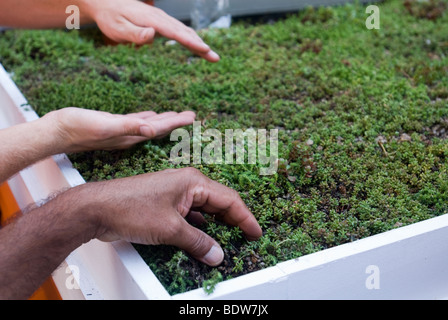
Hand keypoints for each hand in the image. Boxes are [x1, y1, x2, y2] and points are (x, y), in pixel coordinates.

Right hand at [44, 107, 194, 152]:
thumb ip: (129, 128)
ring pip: (148, 125)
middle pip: (159, 128)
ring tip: (177, 115)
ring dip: (163, 120)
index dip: (177, 123)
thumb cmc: (79, 129)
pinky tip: (150, 115)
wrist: (56, 132)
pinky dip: (146, 118)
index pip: (160, 129)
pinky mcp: (112, 126)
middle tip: (192, 116)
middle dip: (176, 122)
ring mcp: (121, 132)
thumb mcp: (106, 126)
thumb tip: (152, 130)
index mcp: (131, 136)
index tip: (194, 117)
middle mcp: (129, 136)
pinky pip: (135, 122)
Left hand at [83, 0, 219, 61]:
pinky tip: (198, 47)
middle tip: (215, 58)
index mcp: (152, 20)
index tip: (204, 49)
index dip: (191, 42)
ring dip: (199, 43)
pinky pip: (180, 31)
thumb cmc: (111, 18)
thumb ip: (134, 33)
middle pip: (185, 32)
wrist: (106, 3)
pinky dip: (191, 39)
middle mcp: (160, 18)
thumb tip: (152, 36)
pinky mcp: (161, 22)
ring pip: (185, 31)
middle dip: (201, 45)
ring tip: (212, 56)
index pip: (175, 32)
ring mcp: (162, 19)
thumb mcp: (118, 28)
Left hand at [92, 167, 262, 265]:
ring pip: (204, 211)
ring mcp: (175, 194)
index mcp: (193, 181)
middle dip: (232, 221)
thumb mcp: (170, 229)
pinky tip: (202, 239)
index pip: (228, 200)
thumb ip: (197, 242)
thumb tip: (217, 254)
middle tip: (245, 239)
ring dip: (215, 226)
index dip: (245, 217)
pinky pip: (190, 215)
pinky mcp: (165, 204)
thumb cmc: (129, 208)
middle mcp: (186, 184)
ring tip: (228, 241)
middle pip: (218, 204)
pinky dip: (199, 227)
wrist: (97, 208)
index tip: (256, 233)